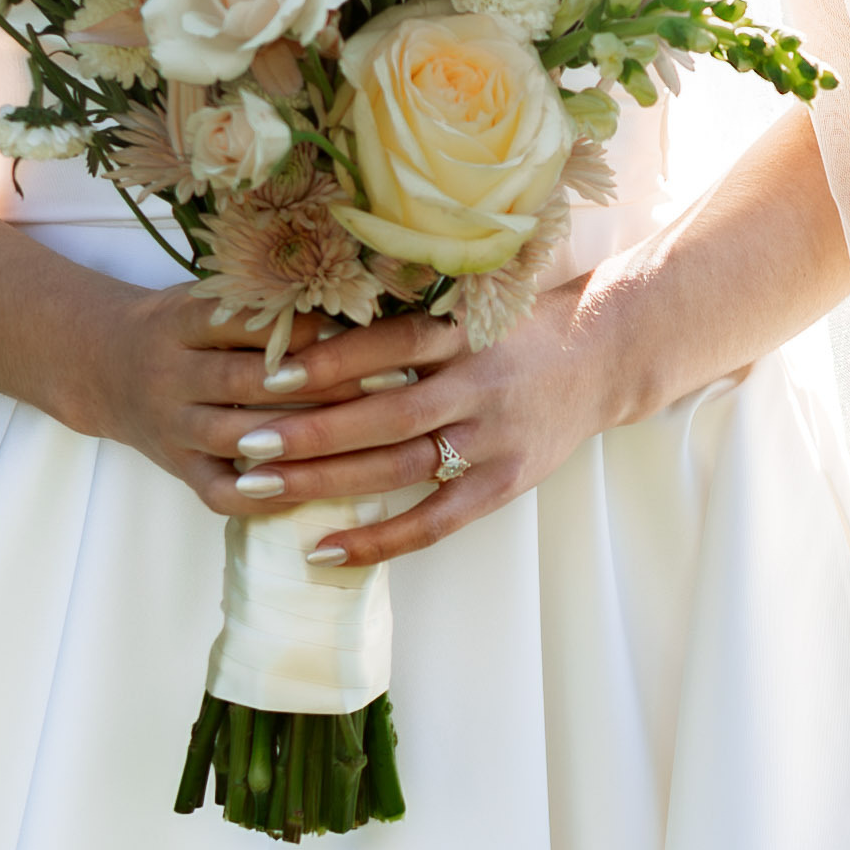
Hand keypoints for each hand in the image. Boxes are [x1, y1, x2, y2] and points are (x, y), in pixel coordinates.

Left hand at [111, 286, 605, 569]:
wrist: (603, 354)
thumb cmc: (515, 323)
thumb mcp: (469, 299)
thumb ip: (404, 310)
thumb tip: (308, 311)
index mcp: (465, 330)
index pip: (388, 344)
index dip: (329, 359)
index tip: (269, 370)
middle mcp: (479, 384)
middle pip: (384, 414)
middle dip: (310, 430)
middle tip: (245, 440)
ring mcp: (493, 439)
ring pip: (399, 468)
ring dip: (327, 482)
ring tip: (262, 489)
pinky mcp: (504, 484)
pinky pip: (433, 522)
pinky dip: (378, 540)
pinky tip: (323, 550)